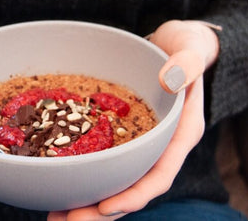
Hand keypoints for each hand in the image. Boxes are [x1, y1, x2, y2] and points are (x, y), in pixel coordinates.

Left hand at [47, 20, 219, 220]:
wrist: (177, 44)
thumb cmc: (187, 46)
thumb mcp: (191, 48)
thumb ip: (187, 64)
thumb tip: (171, 80)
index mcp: (181, 133)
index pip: (160, 174)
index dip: (134, 195)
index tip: (104, 208)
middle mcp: (162, 145)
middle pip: (134, 187)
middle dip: (102, 210)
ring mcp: (144, 142)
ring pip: (118, 180)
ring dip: (89, 201)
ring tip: (55, 216)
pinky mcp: (127, 134)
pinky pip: (108, 160)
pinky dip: (86, 175)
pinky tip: (60, 184)